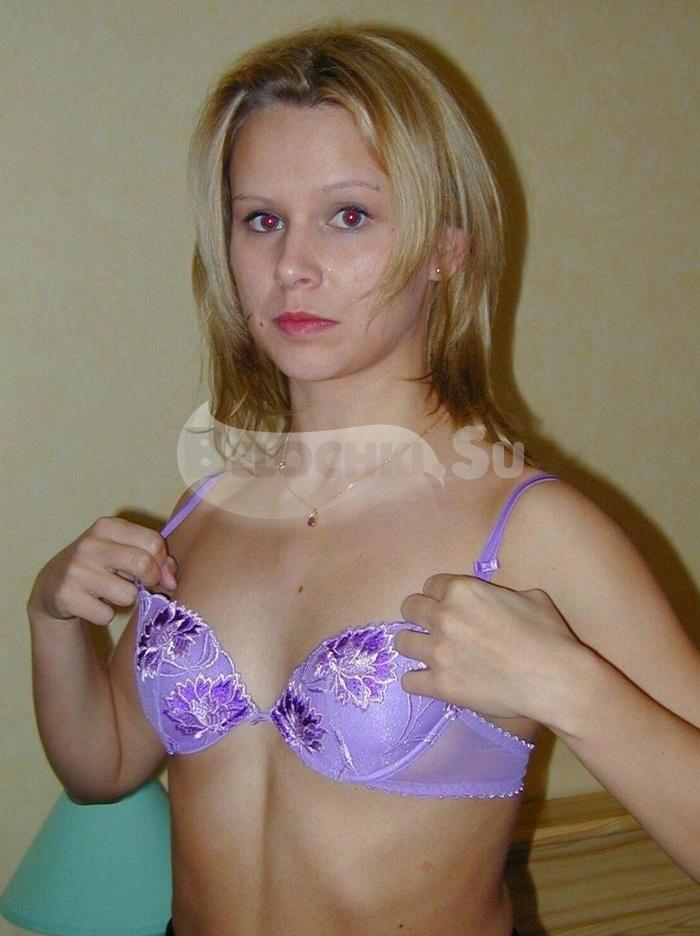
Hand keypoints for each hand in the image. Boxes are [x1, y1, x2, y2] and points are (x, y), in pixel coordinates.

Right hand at [28, 517, 177, 626]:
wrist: (52, 584)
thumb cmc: (99, 565)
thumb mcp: (123, 551)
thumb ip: (154, 558)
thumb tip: (171, 581)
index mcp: (107, 526)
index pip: (153, 541)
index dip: (162, 562)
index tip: (159, 573)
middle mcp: (90, 544)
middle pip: (143, 564)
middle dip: (151, 580)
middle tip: (142, 585)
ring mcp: (76, 570)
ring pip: (127, 595)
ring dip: (125, 599)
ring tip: (109, 590)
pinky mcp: (66, 596)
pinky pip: (106, 615)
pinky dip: (104, 614)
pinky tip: (92, 603)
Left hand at [394, 574, 586, 720]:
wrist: (555, 679)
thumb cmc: (549, 635)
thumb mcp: (530, 596)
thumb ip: (499, 594)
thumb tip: (494, 601)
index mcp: (463, 590)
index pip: (432, 584)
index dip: (440, 595)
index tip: (449, 606)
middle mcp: (443, 616)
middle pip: (409, 607)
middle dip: (420, 615)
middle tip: (435, 627)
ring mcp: (438, 652)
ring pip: (401, 642)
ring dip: (415, 645)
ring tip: (430, 654)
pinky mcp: (439, 685)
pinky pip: (408, 681)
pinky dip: (418, 681)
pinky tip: (431, 681)